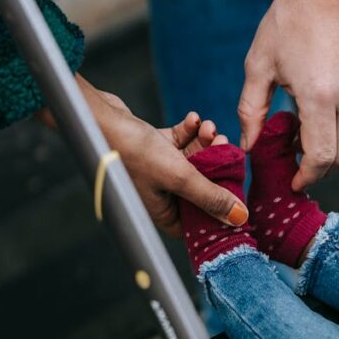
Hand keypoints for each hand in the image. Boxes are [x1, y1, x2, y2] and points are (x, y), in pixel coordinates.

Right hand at [46, 78, 247, 237]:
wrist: (99, 118)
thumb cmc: (132, 152)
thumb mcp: (180, 176)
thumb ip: (211, 197)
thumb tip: (240, 218)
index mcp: (162, 212)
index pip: (198, 221)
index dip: (219, 209)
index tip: (237, 191)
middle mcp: (159, 194)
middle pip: (200, 187)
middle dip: (215, 164)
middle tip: (225, 144)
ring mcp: (155, 170)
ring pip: (192, 161)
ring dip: (204, 142)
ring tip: (209, 127)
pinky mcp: (152, 148)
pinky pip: (179, 143)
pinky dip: (189, 131)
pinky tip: (192, 118)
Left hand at [239, 0, 338, 189]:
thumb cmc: (288, 19)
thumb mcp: (259, 64)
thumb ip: (251, 110)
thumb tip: (250, 145)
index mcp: (319, 95)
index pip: (320, 156)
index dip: (306, 175)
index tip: (291, 181)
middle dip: (318, 169)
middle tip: (294, 167)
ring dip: (328, 148)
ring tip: (298, 137)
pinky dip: (336, 128)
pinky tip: (312, 115)